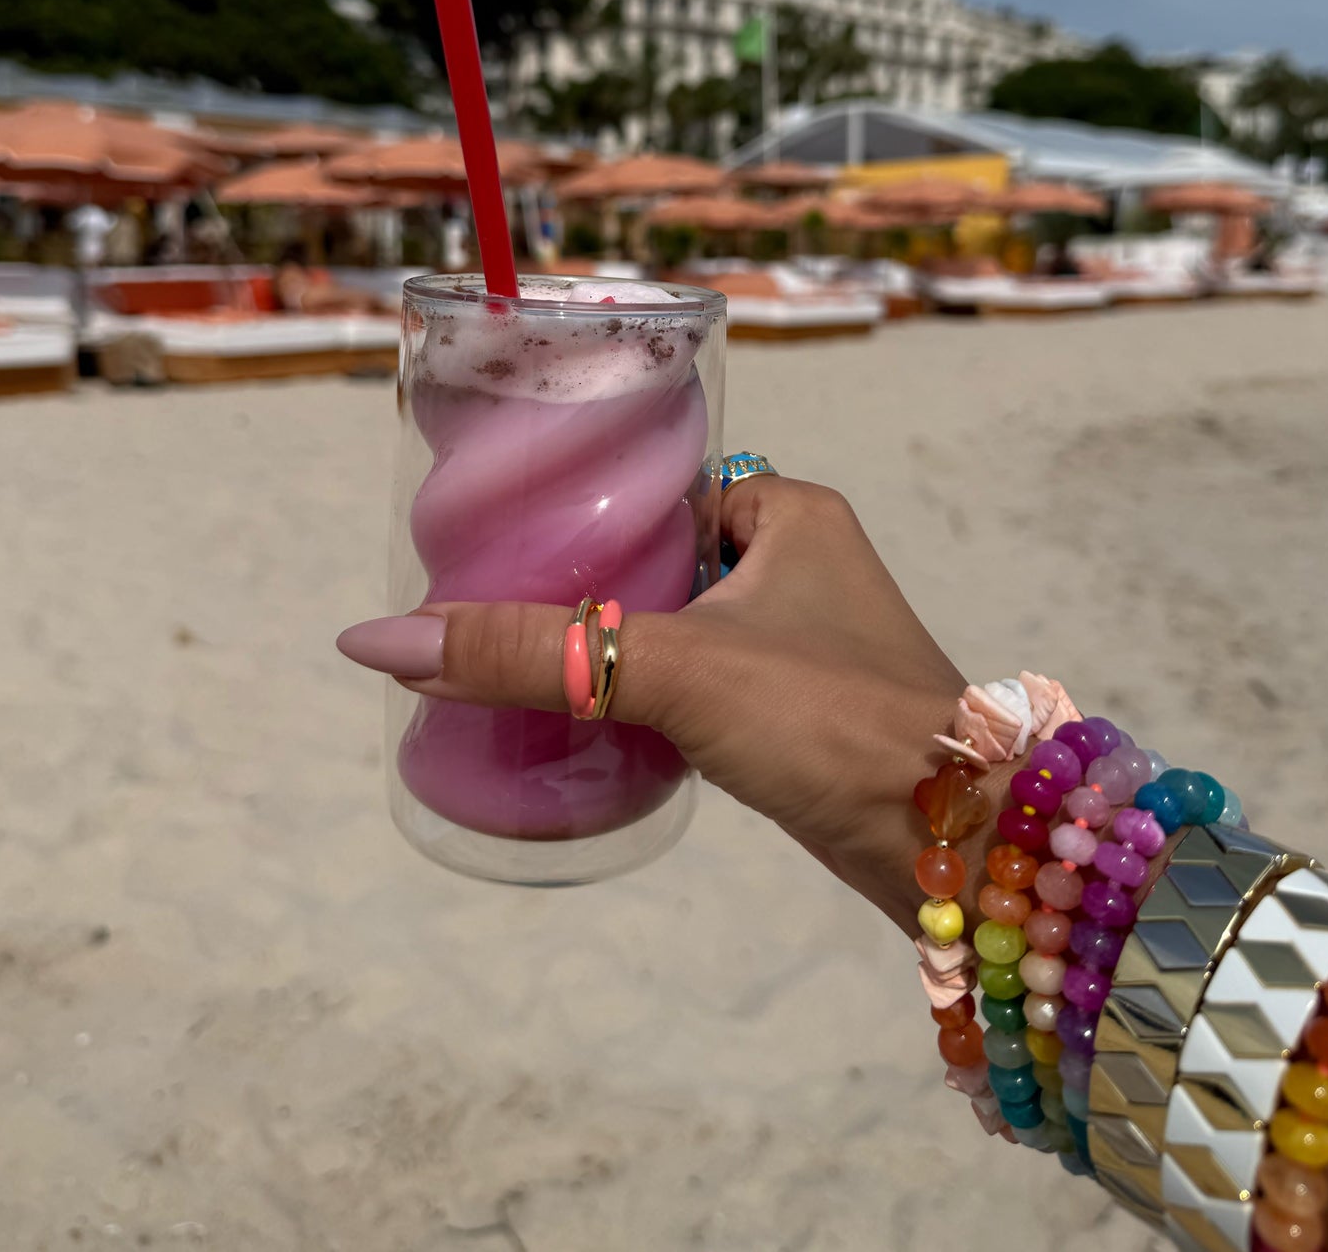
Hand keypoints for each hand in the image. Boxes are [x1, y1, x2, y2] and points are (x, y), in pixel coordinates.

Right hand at [337, 477, 992, 939]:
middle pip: (663, 557)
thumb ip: (530, 652)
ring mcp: (809, 639)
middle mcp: (804, 559)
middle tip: (492, 611)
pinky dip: (653, 695)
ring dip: (619, 647)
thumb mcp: (669, 667)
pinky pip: (705, 682)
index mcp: (788, 509)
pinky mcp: (804, 712)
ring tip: (524, 664)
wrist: (952, 843)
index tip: (499, 540)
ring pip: (684, 625)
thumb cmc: (827, 717)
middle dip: (588, 586)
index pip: (660, 484)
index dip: (581, 509)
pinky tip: (596, 720)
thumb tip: (375, 640)